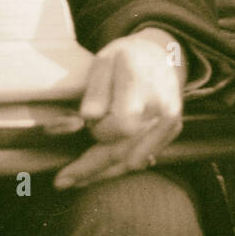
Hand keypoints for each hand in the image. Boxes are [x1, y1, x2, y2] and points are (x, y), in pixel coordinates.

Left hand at [54, 27, 184, 189]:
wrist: (162, 54)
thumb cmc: (126, 57)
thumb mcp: (105, 61)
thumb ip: (96, 90)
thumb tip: (88, 119)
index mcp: (141, 84)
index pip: (122, 124)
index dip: (101, 130)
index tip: (88, 124)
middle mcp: (161, 106)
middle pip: (125, 150)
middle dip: (92, 168)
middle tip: (61, 181)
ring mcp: (170, 120)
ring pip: (134, 159)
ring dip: (103, 173)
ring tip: (74, 181)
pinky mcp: (172, 130)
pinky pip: (144, 156)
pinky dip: (120, 167)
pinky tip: (99, 173)